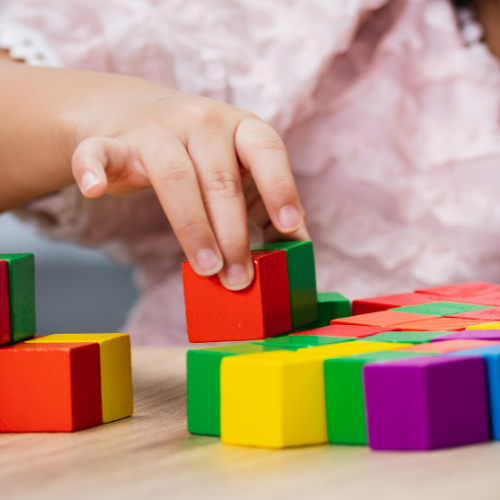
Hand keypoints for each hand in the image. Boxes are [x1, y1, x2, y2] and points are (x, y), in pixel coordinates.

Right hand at [70, 82, 307, 289]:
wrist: (134, 114)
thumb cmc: (197, 154)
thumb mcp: (236, 169)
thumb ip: (262, 203)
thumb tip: (296, 245)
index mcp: (238, 126)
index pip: (267, 151)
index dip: (280, 188)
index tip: (288, 227)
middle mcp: (201, 121)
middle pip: (220, 180)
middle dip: (233, 235)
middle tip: (239, 278)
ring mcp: (155, 129)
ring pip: (174, 177)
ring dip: (192, 227)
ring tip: (207, 268)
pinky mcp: (113, 142)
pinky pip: (100, 153)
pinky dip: (93, 169)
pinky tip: (93, 190)